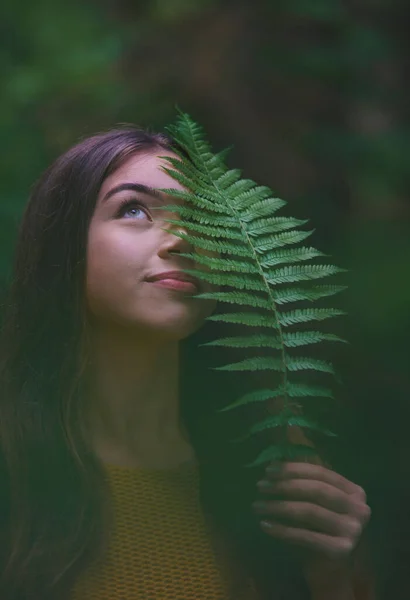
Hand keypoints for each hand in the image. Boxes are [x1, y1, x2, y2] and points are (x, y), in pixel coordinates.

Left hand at [252, 462, 370, 560]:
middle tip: (260, 486)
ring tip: (257, 506)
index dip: (293, 469)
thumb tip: (274, 461)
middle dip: (285, 485)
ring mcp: (353, 530)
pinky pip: (305, 535)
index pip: (321, 473)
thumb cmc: (321, 532)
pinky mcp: (341, 550)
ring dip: (278, 506)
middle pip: (316, 489)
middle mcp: (359, 509)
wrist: (333, 574)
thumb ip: (304, 484)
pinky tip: (265, 525)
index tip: (268, 469)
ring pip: (309, 511)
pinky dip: (282, 530)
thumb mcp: (317, 504)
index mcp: (355, 491)